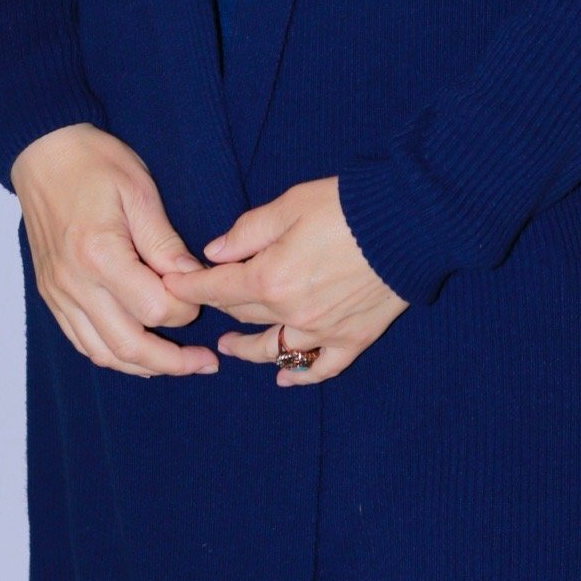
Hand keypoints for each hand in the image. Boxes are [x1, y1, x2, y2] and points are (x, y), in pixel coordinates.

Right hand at [11, 123, 218, 377]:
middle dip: (172, 362)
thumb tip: (194, 281)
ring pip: (103, 353)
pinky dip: (113, 355)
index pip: (154, 309)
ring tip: (177, 365)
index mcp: (98, 254)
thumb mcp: (140, 192)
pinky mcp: (51, 295)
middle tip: (204, 362)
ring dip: (143, 367)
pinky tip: (138, 352)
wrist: (43, 153)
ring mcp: (58, 294)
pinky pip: (82, 342)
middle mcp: (73, 283)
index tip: (201, 294)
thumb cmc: (94, 163)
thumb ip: (165, 244)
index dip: (186, 310)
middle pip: (128, 346)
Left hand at [181, 177, 407, 385]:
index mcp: (269, 278)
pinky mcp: (353, 337)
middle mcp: (290, 312)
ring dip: (246, 350)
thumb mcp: (290, 204)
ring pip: (273, 349)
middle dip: (216, 307)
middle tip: (202, 302)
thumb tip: (214, 253)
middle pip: (241, 314)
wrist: (409, 221)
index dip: (189, 287)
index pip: (215, 289)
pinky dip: (300, 374)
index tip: (171, 286)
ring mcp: (322, 330)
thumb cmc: (347, 206)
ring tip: (229, 346)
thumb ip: (247, 232)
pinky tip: (284, 376)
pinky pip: (321, 367)